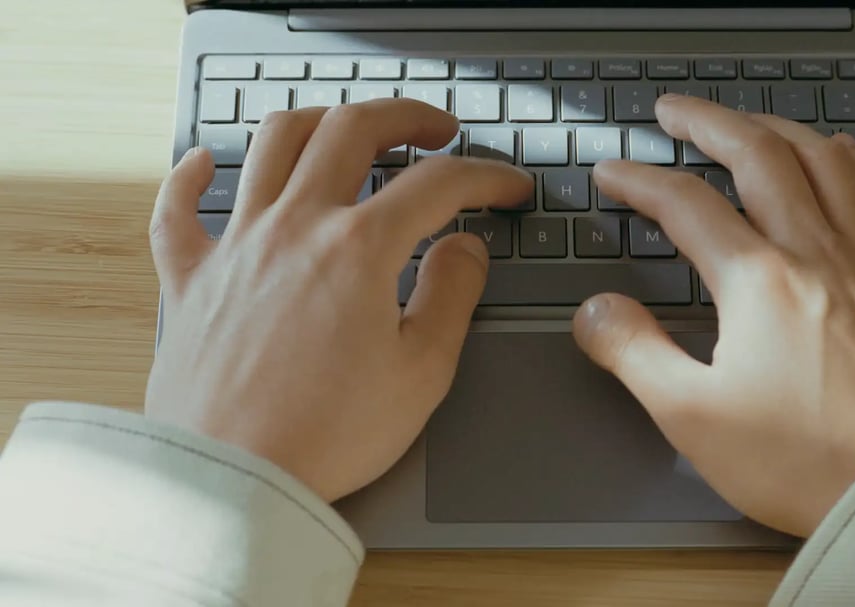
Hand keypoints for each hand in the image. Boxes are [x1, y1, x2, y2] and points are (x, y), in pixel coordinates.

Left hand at [145, 100, 531, 501]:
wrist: (231, 483)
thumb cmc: (325, 436)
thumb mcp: (422, 372)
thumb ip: (452, 295)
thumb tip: (465, 248)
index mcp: (357, 249)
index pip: (438, 183)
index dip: (486, 176)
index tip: (507, 187)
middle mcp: (294, 227)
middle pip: (352, 129)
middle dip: (406, 117)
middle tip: (436, 131)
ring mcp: (236, 246)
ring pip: (271, 143)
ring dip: (317, 121)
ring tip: (345, 131)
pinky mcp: (190, 279)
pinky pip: (178, 207)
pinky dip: (191, 175)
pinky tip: (205, 162)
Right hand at [573, 95, 854, 537]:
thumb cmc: (809, 461)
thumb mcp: (694, 417)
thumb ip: (635, 353)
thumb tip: (595, 311)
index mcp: (758, 281)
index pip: (685, 204)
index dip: (639, 180)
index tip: (612, 173)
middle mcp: (814, 253)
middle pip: (757, 156)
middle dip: (707, 123)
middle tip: (673, 111)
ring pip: (822, 162)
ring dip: (775, 128)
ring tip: (747, 120)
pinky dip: (847, 162)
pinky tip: (839, 158)